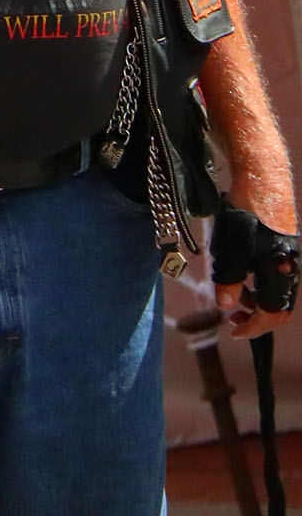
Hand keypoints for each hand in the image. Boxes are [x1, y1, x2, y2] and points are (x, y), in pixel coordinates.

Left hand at [219, 182, 297, 338]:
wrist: (261, 183)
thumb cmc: (245, 218)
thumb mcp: (230, 255)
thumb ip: (229, 284)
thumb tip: (226, 307)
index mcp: (280, 275)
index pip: (273, 314)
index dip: (254, 328)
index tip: (234, 332)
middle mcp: (290, 270)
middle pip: (278, 306)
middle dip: (256, 316)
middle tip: (233, 317)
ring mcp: (288, 258)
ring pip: (275, 291)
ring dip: (255, 299)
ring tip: (233, 294)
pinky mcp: (283, 247)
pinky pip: (273, 275)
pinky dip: (258, 282)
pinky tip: (241, 275)